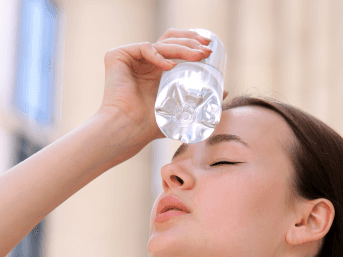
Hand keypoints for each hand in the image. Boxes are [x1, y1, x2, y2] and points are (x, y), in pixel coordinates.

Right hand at [98, 28, 225, 143]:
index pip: (174, 49)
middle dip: (191, 41)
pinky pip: (144, 48)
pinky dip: (159, 55)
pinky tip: (171, 66)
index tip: (209, 51)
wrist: (127, 130)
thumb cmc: (148, 126)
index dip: (192, 45)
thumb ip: (200, 100)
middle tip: (207, 49)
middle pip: (169, 40)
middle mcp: (142, 62)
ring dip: (183, 47)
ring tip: (198, 57)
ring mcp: (129, 58)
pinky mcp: (116, 56)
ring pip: (161, 43)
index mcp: (153, 71)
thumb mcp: (180, 110)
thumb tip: (226, 92)